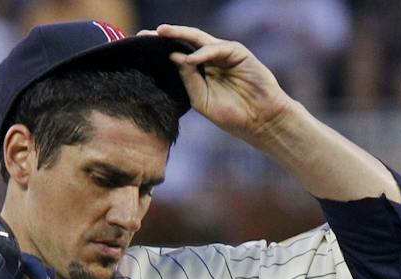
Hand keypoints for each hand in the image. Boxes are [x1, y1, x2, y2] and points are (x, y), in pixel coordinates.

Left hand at [155, 24, 292, 139]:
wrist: (261, 122)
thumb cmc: (233, 116)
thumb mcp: (202, 100)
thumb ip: (188, 80)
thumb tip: (173, 57)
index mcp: (200, 72)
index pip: (177, 56)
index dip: (160, 51)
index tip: (139, 48)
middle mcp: (210, 60)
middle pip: (184, 42)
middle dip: (165, 36)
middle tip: (145, 34)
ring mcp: (224, 55)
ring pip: (199, 39)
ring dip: (180, 34)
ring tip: (162, 33)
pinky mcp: (238, 53)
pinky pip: (216, 48)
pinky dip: (203, 52)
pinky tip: (191, 59)